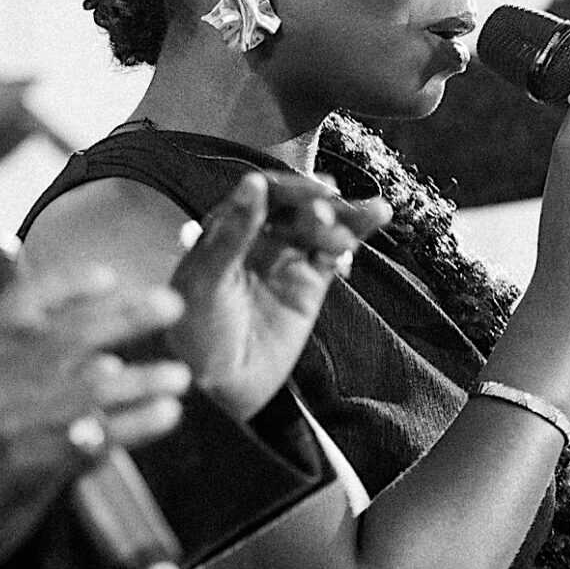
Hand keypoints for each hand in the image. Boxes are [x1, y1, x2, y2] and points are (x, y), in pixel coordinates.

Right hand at [0, 270, 192, 568]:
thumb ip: (15, 368)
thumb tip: (90, 350)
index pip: (20, 304)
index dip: (68, 285)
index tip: (111, 276)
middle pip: (68, 336)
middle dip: (125, 316)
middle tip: (170, 305)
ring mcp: (10, 423)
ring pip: (91, 387)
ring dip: (143, 378)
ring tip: (178, 376)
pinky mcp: (30, 465)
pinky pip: (96, 438)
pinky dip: (135, 425)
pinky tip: (164, 415)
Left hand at [164, 170, 389, 419]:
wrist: (217, 386)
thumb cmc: (195, 330)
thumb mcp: (207, 278)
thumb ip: (233, 232)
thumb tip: (254, 181)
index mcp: (226, 228)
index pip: (262, 195)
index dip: (288, 189)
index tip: (309, 191)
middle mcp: (257, 238)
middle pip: (295, 207)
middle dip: (318, 202)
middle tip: (333, 206)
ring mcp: (285, 260)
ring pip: (320, 226)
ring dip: (346, 215)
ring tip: (371, 212)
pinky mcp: (309, 284)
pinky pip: (334, 252)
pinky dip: (354, 235)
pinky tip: (374, 217)